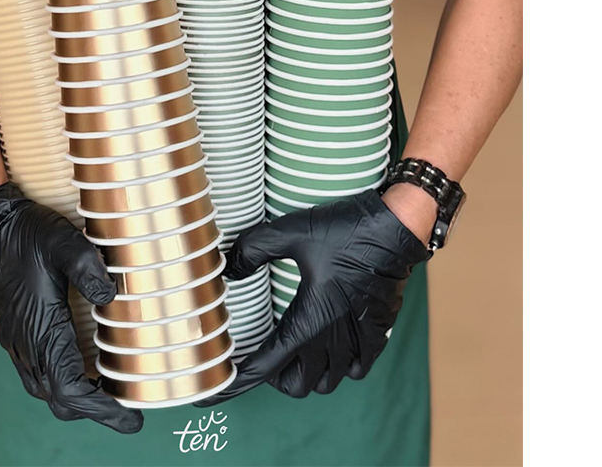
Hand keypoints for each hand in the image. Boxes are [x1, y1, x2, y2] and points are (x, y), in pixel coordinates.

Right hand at [0, 181, 142, 432]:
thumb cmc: (28, 233)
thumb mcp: (66, 242)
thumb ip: (90, 270)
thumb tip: (112, 297)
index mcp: (41, 328)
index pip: (72, 389)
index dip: (103, 409)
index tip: (132, 419)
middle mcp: (27, 343)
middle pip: (60, 398)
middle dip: (94, 409)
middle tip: (128, 407)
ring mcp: (18, 340)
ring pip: (46, 389)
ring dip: (77, 396)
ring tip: (110, 391)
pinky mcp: (15, 332)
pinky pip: (37, 372)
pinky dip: (62, 381)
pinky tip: (82, 366)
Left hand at [196, 189, 429, 404]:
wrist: (396, 229)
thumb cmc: (345, 232)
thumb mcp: (289, 233)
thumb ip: (253, 249)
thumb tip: (228, 267)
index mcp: (309, 321)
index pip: (267, 365)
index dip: (239, 380)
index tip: (220, 388)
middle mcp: (335, 339)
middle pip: (298, 384)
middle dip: (275, 376)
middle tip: (264, 354)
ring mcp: (360, 340)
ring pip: (329, 382)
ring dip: (308, 374)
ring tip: (294, 353)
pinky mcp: (379, 332)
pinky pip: (359, 369)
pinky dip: (342, 368)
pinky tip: (332, 346)